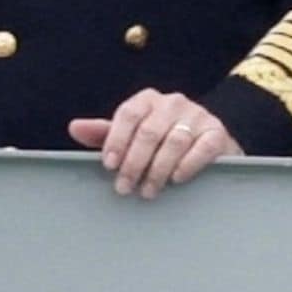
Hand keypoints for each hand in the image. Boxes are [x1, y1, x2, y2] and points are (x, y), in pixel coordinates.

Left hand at [69, 91, 242, 197]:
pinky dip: (187, 165)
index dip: (116, 139)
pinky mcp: (217, 132)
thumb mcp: (132, 136)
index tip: (109, 165)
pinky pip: (201, 148)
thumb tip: (74, 127)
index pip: (129, 113)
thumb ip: (106, 134)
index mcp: (148, 99)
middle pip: (149, 130)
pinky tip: (176, 179)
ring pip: (174, 141)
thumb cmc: (163, 140)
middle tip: (125, 187)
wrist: (209, 143)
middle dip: (134, 162)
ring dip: (157, 169)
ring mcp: (198, 115)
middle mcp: (173, 103)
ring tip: (148, 191)